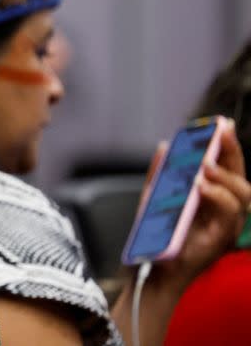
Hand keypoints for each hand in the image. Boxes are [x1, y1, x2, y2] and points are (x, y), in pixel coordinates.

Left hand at [155, 120, 250, 287]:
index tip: (223, 124)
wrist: (150, 267)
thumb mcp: (154, 197)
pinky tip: (201, 186)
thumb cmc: (156, 235)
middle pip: (240, 177)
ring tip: (205, 165)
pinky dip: (217, 197)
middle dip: (232, 152)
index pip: (227, 167)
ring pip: (242, 195)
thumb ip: (160, 173)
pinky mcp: (222, 238)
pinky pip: (229, 214)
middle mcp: (225, 210)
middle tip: (220, 134)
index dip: (228, 145)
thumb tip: (163, 146)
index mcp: (213, 197)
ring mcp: (227, 225)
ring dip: (225, 176)